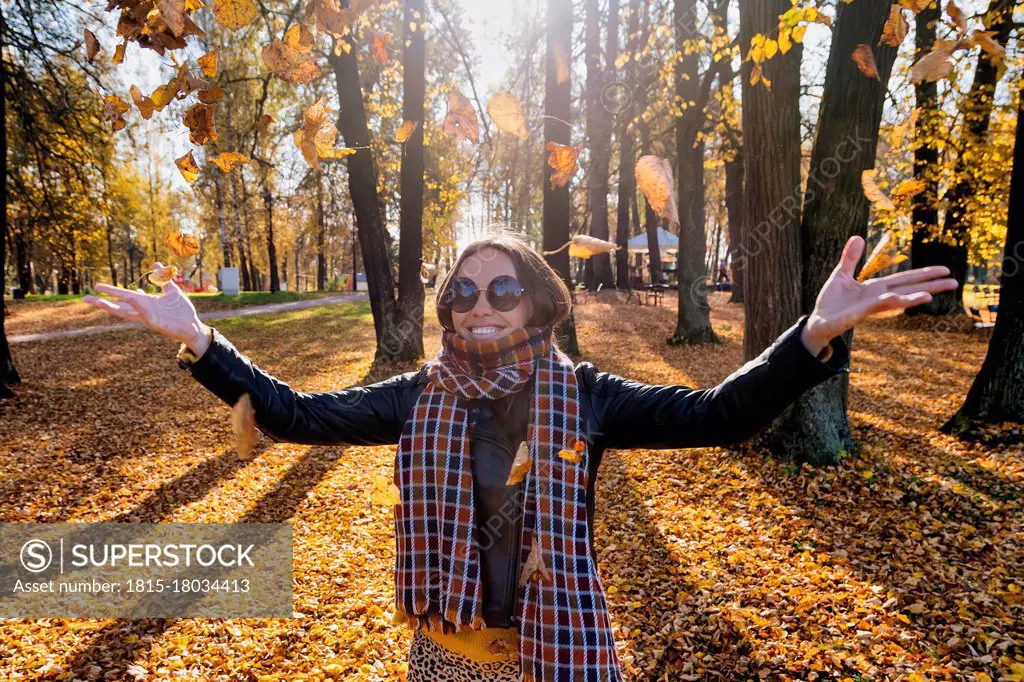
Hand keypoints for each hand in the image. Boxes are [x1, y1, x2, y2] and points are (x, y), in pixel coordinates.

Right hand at [83, 262, 210, 354]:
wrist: (193, 325)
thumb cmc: (182, 311)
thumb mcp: (172, 291)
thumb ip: (163, 279)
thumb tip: (156, 263)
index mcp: (145, 303)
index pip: (124, 297)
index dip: (111, 292)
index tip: (97, 287)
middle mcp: (143, 311)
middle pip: (119, 307)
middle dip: (103, 303)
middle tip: (86, 298)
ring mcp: (148, 318)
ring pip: (126, 313)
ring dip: (113, 307)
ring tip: (99, 302)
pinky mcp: (155, 324)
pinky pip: (143, 314)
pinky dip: (137, 307)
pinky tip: (130, 298)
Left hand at [800, 236, 958, 354]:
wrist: (818, 321)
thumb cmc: (831, 301)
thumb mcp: (841, 274)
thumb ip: (850, 258)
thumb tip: (858, 237)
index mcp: (876, 287)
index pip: (904, 279)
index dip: (923, 274)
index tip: (944, 270)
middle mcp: (877, 297)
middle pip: (908, 289)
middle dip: (930, 286)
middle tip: (954, 283)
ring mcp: (869, 307)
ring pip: (894, 301)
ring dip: (912, 299)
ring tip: (931, 296)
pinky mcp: (856, 315)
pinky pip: (873, 307)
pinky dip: (884, 303)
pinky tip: (896, 299)